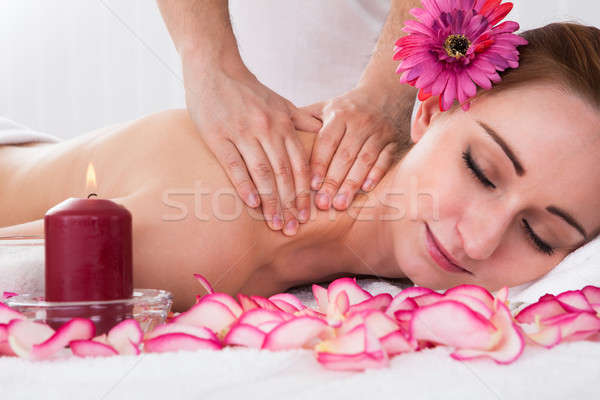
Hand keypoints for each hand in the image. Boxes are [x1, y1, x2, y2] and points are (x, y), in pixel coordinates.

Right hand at [182, 55, 321, 235]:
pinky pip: (235, 165)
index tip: (308, 215)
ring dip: (271, 201)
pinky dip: (244, 185)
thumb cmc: (248, 90)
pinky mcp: (219, 136)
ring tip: (276, 223)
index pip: (299, 165)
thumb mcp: (281, 102)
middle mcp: (267, 130)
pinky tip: (252, 204)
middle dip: (291, 204)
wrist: (215, 69)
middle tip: (294, 228)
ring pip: (262, 173)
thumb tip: (324, 134)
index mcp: (283, 124)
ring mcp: (243, 133)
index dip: (305, 193)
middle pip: (284, 174)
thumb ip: (302, 121)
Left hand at [302, 87, 403, 210]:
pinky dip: (376, 174)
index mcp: (339, 115)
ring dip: (352, 183)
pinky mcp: (394, 140)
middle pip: (345, 155)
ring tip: (340, 204)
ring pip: (365, 160)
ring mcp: (379, 132)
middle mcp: (360, 122)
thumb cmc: (346, 107)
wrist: (384, 92)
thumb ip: (304, 120)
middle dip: (334, 181)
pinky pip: (385, 159)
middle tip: (324, 204)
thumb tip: (277, 137)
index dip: (319, 164)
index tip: (312, 185)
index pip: (327, 142)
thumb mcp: (325, 107)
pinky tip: (366, 189)